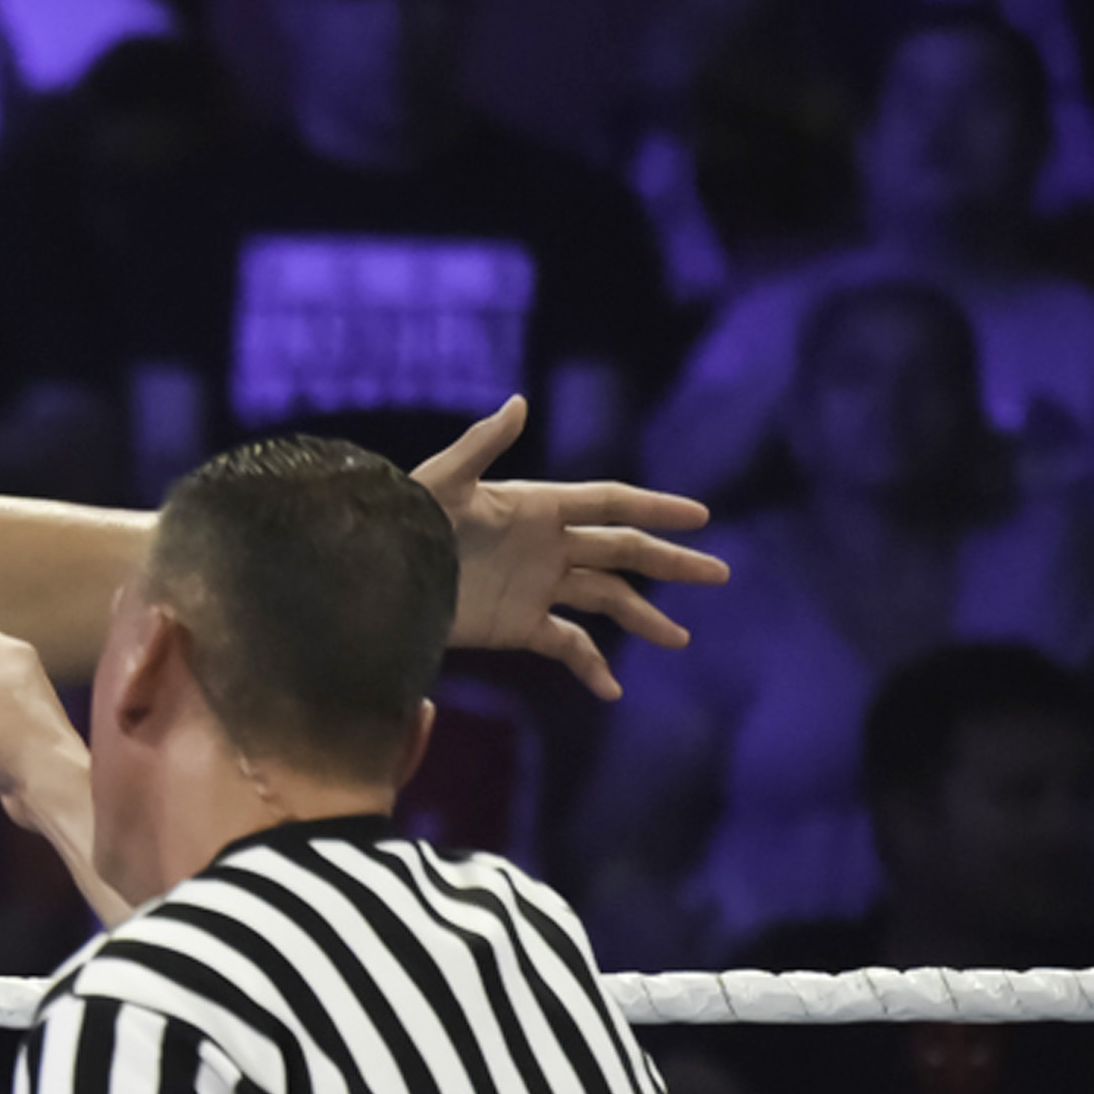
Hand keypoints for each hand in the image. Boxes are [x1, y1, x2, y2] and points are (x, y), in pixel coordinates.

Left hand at [414, 397, 726, 697]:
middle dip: (670, 563)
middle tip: (718, 576)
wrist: (375, 578)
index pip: (610, 503)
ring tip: (680, 641)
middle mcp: (547, 545)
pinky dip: (590, 666)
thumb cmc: (403, 523)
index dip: (655, 507)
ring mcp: (537, 586)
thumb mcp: (439, 483)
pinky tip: (612, 692)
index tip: (700, 516)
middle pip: (622, 552)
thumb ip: (479, 445)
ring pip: (605, 600)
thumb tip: (517, 402)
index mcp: (538, 506)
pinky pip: (566, 645)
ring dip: (643, 618)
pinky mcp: (518, 625)